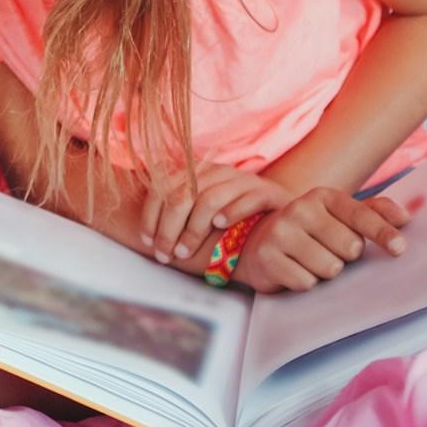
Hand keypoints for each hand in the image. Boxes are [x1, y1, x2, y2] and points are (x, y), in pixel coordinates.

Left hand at [140, 164, 290, 263]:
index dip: (151, 215)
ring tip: (185, 252)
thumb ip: (177, 214)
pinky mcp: (268, 192)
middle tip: (165, 255)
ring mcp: (244, 180)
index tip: (147, 241)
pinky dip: (231, 212)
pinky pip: (247, 198)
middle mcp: (219, 171)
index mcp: (197, 171)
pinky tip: (220, 227)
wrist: (282, 217)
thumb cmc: (234, 221)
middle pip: (184, 194)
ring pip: (211, 198)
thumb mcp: (201, 212)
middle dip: (169, 228)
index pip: (164, 187)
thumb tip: (143, 234)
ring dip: (194, 229)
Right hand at [232, 187, 413, 293]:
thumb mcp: (339, 216)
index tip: (399, 248)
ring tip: (310, 261)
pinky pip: (306, 282)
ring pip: (330, 268)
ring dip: (325, 271)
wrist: (258, 241)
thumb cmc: (312, 231)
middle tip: (328, 250)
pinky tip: (294, 270)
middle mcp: (300, 208)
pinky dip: (305, 282)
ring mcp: (280, 231)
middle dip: (345, 257)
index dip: (382, 232)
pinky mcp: (266, 257)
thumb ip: (374, 212)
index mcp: (323, 196)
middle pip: (349, 248)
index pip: (360, 214)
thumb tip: (406, 217)